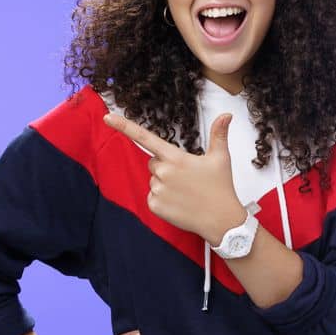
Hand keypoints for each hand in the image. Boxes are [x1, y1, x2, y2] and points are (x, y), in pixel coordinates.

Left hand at [104, 110, 243, 242]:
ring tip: (186, 192)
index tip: (108, 117)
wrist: (221, 220)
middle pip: (154, 162)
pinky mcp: (154, 205)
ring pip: (154, 180)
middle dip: (166, 167)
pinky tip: (179, 203)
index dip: (125, 126)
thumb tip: (226, 114)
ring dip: (165, 184)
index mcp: (176, 158)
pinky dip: (163, 199)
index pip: (146, 138)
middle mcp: (163, 172)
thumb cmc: (220, 187)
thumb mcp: (221, 158)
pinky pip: (152, 196)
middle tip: (187, 178)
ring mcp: (157, 190)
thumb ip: (219, 134)